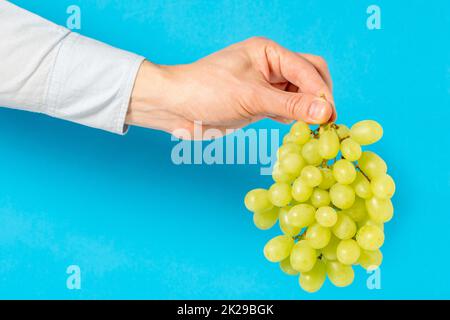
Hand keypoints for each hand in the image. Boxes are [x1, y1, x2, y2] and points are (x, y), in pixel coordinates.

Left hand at [126, 37, 335, 138]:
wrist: (174, 107)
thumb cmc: (206, 91)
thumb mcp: (251, 97)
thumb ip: (290, 104)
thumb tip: (326, 111)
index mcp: (268, 52)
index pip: (308, 68)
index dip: (321, 93)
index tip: (330, 117)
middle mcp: (269, 66)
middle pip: (309, 78)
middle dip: (319, 98)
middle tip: (326, 123)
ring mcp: (264, 86)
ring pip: (299, 95)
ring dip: (307, 110)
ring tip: (314, 130)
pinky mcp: (258, 105)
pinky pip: (285, 109)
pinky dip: (293, 119)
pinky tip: (297, 130)